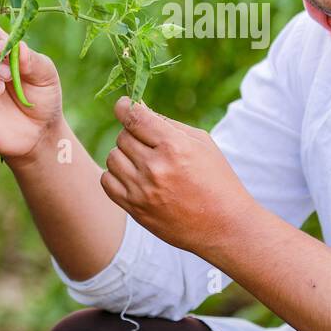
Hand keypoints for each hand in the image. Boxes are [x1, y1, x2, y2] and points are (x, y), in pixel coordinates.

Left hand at [100, 96, 254, 258]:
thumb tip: (138, 107)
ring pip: (113, 157)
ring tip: (144, 163)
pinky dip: (116, 176)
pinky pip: (107, 181)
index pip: (135, 118)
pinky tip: (133, 177)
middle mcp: (155, 168)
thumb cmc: (216, 179)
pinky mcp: (135, 209)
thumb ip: (168, 124)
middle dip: (133, 135)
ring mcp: (142, 190)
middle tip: (149, 144)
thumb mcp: (201, 143)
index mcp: (175, 147)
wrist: (224, 225)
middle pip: (123, 136)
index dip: (124, 107)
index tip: (123, 105)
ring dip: (124, 156)